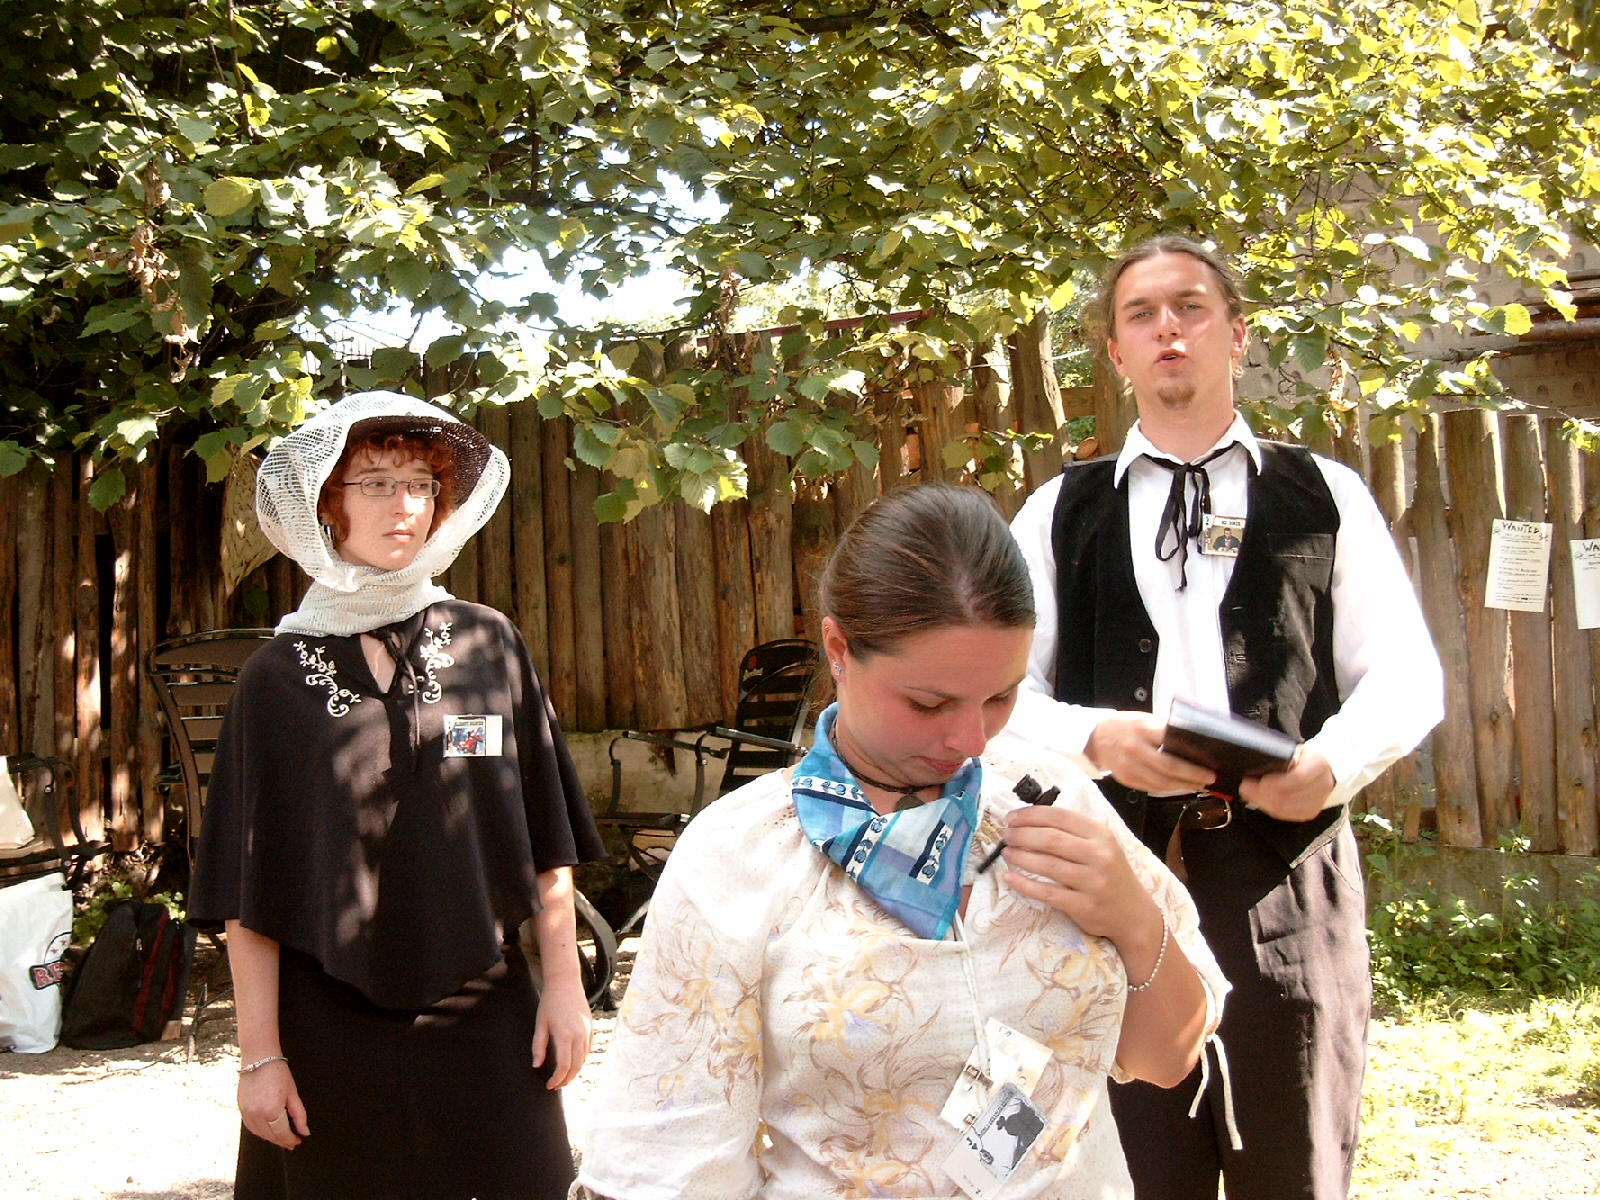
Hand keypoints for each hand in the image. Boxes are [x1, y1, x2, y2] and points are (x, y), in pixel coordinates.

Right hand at [238, 1060, 307, 1148]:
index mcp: (272, 1111)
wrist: (259, 1059)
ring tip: (281, 1138)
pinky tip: (268, 1130)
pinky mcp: (241, 1109)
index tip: (298, 1142)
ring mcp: (247, 1113)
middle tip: (291, 1143)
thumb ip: (299, 1115)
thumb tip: (305, 1132)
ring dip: (270, 1138)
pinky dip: (260, 1131)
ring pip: (259, 1133)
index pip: (282, 1133)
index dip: (291, 1140)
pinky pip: (250, 1127)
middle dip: (282, 1141)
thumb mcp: (293, 1094)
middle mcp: (257, 1115)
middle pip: (270, 1136)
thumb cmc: (279, 1074)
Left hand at [531, 975, 591, 1088]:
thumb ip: (538, 1046)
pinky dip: (581, 1060)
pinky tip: (572, 1063)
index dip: (557, 1079)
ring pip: (584, 1059)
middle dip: (566, 1079)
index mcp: (565, 1035)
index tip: (549, 1086)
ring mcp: (587, 1031)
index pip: (564, 1066)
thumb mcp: (540, 1024)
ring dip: (575, 1071)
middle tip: (556, 1086)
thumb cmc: (549, 1003)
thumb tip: (537, 1066)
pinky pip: (588, 1050)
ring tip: (563, 1077)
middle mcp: (579, 1035)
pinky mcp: (590, 1028)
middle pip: (576, 1066)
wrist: (565, 983)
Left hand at [998, 804, 1158, 947]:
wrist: (1134, 915)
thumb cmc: (1111, 875)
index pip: (1060, 817)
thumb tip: (1031, 820)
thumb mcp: (1103, 846)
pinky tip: (1010, 877)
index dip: (1031, 815)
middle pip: (1050, 839)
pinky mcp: (1083, 906)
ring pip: (1047, 865)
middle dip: (1021, 835)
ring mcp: (1092, 882)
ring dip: (1020, 856)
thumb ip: (1074, 832)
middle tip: (1006, 836)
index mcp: (1101, 836)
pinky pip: (1047, 893)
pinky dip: (1024, 884)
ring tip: (1007, 852)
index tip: (1012, 817)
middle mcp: (1099, 856)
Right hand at [1086, 712, 1215, 795]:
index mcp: (1141, 729)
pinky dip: (1168, 789)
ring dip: (1183, 786)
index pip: (1171, 744)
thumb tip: (1192, 744)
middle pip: (1169, 768)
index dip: (1192, 758)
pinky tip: (1180, 786)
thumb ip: (1164, 730)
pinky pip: (1151, 788)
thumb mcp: (1144, 720)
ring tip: (1198, 784)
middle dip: (1192, 776)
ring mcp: (1128, 767)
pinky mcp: (1126, 779)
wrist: (1096, 737)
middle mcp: (1134, 749)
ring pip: (1161, 782)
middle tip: (1209, 778)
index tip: (1208, 764)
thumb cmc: (1124, 726)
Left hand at [1238, 746, 1336, 820]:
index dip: (1275, 782)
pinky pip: (1287, 815)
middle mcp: (1322, 785)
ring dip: (1263, 802)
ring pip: (1286, 808)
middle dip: (1261, 794)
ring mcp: (1318, 801)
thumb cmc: (1305, 757)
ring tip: (1248, 794)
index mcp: (1318, 764)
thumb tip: (1257, 763)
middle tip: (1245, 787)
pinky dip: (1271, 809)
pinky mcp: (1311, 812)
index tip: (1256, 780)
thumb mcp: (1296, 749)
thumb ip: (1281, 757)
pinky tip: (1260, 802)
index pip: (1297, 778)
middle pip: (1288, 796)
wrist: (1326, 767)